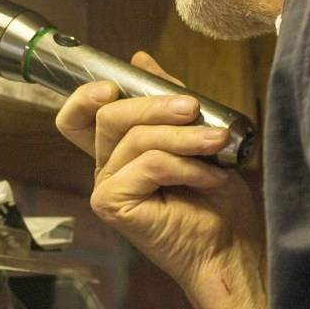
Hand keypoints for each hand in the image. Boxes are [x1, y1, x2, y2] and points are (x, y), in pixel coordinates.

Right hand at [53, 51, 269, 308]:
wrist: (230, 249)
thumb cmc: (217, 199)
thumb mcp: (196, 133)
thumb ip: (168, 100)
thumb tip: (140, 59)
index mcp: (118, 151)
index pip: (79, 117)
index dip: (85, 95)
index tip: (115, 85)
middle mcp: (106, 168)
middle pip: (108, 116)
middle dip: (157, 106)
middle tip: (197, 109)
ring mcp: (106, 187)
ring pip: (135, 138)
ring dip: (184, 137)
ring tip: (219, 145)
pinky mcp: (113, 205)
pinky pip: (148, 164)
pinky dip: (185, 165)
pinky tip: (211, 176)